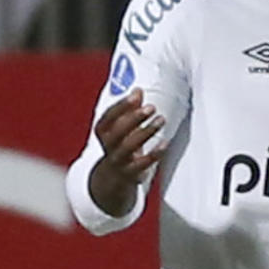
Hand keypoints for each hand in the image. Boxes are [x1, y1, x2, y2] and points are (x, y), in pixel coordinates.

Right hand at [88, 88, 166, 216]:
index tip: (136, 96)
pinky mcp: (130, 173)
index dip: (121, 106)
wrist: (114, 178)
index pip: (108, 117)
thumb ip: (130, 110)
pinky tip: (165, 143)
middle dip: (133, 118)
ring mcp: (118, 161)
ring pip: (128, 147)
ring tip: (161, 120)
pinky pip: (142, 164)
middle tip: (151, 108)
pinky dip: (154, 154)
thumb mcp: (122, 128)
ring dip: (145, 132)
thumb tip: (138, 90)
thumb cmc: (120, 146)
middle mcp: (108, 146)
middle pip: (117, 132)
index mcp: (103, 132)